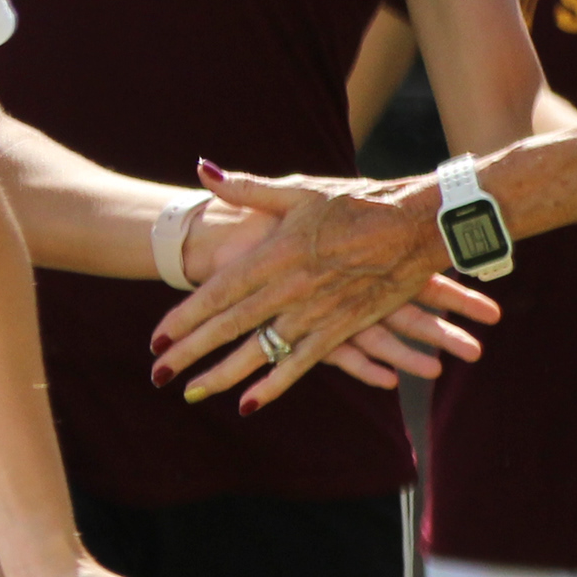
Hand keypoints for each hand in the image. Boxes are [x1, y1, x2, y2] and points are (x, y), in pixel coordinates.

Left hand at [151, 162, 496, 405]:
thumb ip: (248, 189)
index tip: (156, 339)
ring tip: (191, 393)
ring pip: (261, 351)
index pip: (218, 292)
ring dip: (224, 375)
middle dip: (191, 352)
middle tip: (158, 373)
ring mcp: (317, 312)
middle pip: (230, 326)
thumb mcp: (300, 190)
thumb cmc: (358, 202)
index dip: (185, 318)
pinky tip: (248, 404)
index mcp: (276, 253)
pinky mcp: (343, 327)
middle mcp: (291, 288)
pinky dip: (275, 385)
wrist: (420, 224)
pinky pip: (302, 363)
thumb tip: (204, 171)